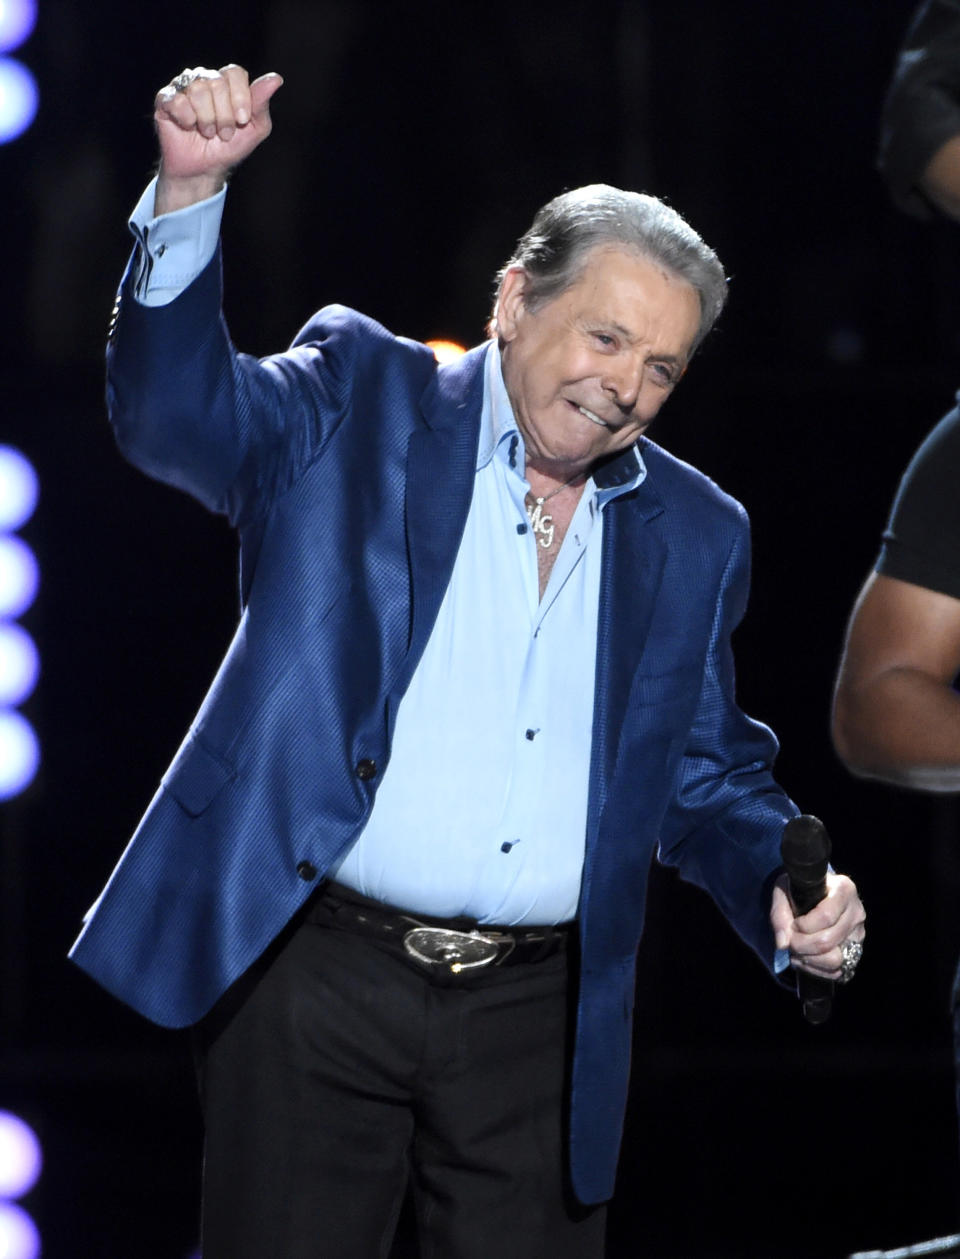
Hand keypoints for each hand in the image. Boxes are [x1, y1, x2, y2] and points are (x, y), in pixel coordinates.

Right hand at [153, 64, 282, 212]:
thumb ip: (262, 103)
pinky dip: (187, 119)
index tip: (242, 121)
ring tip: (207, 133)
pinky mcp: (165, 99)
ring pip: (197, 90)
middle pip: (216, 82)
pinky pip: (177, 100)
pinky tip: (188, 127)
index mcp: (226, 82)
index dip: (240, 98)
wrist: (204, 170)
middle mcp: (204, 79)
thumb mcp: (254, 129)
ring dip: (206, 120)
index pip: (234, 73)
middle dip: (224, 116)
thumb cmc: (229, 148)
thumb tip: (276, 78)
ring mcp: (183, 87)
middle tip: (223, 133)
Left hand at [770, 872, 865, 981]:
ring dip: (809, 960)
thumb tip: (783, 944)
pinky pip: (837, 971)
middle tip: (790, 940)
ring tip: (796, 951)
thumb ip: (779, 914)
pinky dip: (816, 969)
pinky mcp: (856, 951)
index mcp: (843, 889)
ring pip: (835, 960)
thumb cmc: (799, 890)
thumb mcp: (784, 891)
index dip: (804, 926)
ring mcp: (858, 934)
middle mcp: (856, 912)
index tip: (794, 924)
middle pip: (828, 941)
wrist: (814, 894)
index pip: (826, 916)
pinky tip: (805, 958)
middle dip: (801, 945)